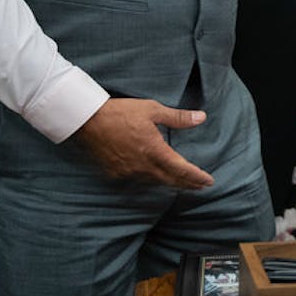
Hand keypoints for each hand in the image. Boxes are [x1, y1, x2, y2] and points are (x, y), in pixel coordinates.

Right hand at [73, 97, 214, 188]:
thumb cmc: (120, 112)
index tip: (209, 181)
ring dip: (170, 183)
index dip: (197, 177)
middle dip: (187, 184)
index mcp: (154, 151)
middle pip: (170, 180)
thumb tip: (201, 117)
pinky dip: (150, 181)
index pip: (181, 170)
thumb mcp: (152, 110)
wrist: (86, 120)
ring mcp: (127, 172)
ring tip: (182, 183)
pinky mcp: (114, 173)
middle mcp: (142, 166)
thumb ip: (178, 117)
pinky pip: (137, 181)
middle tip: (200, 186)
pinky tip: (155, 178)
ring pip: (154, 182)